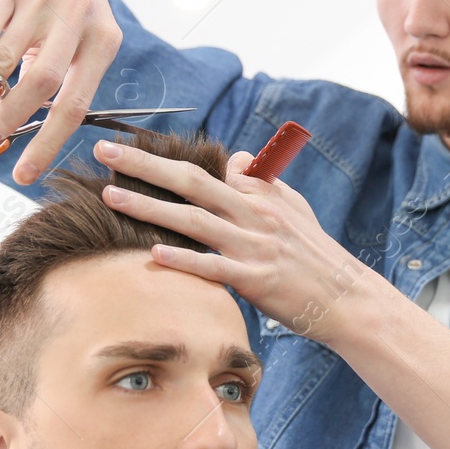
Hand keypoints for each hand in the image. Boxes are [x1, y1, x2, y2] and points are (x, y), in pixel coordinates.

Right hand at [0, 0, 122, 185]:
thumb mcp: (84, 38)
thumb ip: (60, 79)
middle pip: (43, 80)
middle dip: (13, 117)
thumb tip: (20, 128)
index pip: (75, 103)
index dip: (48, 142)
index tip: (25, 174)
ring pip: (5, 58)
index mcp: (103, 41)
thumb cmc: (72, 8)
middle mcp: (76, 18)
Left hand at [93, 140, 371, 340]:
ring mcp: (254, 246)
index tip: (127, 150)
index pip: (207, 168)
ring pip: (194, 220)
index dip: (165, 158)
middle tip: (104, 150)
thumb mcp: (294, 206)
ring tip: (110, 195)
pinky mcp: (256, 280)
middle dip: (144, 164)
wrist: (345, 297)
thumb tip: (233, 158)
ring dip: (149, 206)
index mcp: (260, 194)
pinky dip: (183, 260)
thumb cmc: (315, 254)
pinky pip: (213, 267)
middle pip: (191, 180)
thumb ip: (261, 181)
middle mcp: (254, 213)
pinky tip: (153, 254)